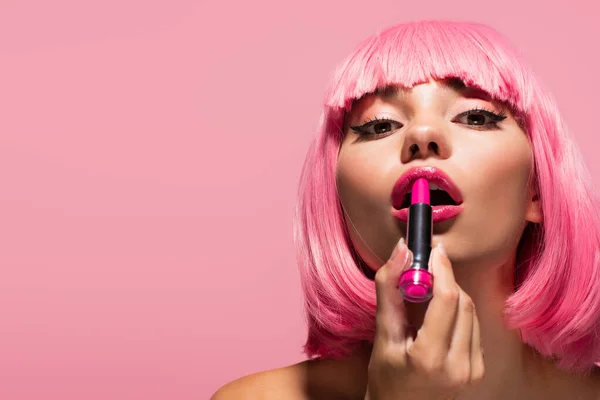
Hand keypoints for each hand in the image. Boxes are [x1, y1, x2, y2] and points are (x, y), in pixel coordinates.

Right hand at [365, 238, 484, 399]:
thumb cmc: (386, 374)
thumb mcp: (382, 333)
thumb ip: (389, 288)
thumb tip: (402, 250)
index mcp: (430, 357)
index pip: (447, 300)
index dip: (442, 270)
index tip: (433, 251)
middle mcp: (458, 366)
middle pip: (462, 302)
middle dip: (445, 279)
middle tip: (426, 268)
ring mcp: (472, 370)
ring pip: (471, 312)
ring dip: (452, 294)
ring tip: (429, 294)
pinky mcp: (478, 369)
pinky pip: (473, 326)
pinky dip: (458, 311)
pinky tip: (440, 315)